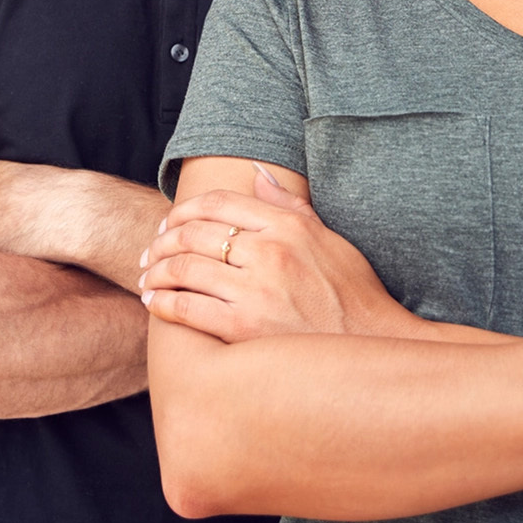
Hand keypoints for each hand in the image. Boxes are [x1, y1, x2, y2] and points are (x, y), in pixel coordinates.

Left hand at [139, 163, 415, 341]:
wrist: (374, 348)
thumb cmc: (354, 295)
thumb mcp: (328, 239)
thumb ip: (290, 205)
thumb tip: (257, 174)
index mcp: (287, 227)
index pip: (219, 203)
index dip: (184, 210)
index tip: (169, 223)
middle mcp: (270, 252)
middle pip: (195, 233)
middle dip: (163, 241)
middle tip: (151, 252)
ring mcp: (257, 290)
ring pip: (186, 268)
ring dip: (157, 271)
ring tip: (148, 278)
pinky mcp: (246, 328)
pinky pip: (189, 308)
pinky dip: (164, 302)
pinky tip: (156, 303)